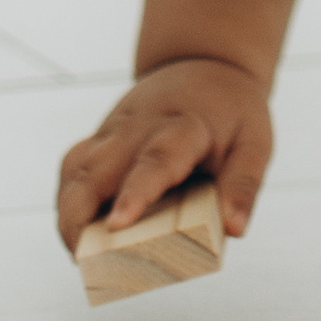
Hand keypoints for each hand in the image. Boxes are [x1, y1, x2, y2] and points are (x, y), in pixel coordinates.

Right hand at [54, 57, 272, 254]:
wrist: (205, 63)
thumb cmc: (231, 112)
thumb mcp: (254, 143)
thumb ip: (244, 185)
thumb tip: (235, 229)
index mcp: (184, 126)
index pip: (156, 158)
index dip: (136, 192)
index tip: (116, 225)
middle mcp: (140, 126)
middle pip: (98, 166)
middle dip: (79, 213)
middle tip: (81, 258)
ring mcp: (116, 130)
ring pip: (77, 166)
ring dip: (68, 211)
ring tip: (77, 255)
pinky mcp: (101, 137)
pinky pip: (73, 166)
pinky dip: (67, 199)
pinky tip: (77, 233)